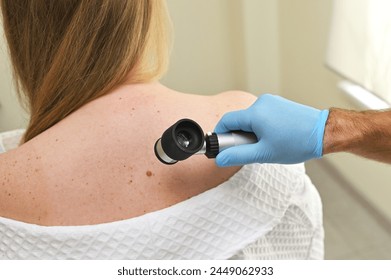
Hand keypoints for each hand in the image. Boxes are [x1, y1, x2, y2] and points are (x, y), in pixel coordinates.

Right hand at [214, 94, 328, 165]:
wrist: (322, 132)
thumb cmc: (296, 143)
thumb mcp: (264, 153)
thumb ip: (239, 155)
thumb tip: (220, 159)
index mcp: (255, 113)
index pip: (226, 121)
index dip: (220, 135)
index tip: (222, 147)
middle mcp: (261, 102)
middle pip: (239, 120)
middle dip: (239, 136)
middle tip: (250, 150)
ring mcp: (271, 101)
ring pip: (250, 118)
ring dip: (251, 132)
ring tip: (266, 145)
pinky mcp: (278, 103)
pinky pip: (261, 115)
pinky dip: (260, 126)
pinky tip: (273, 137)